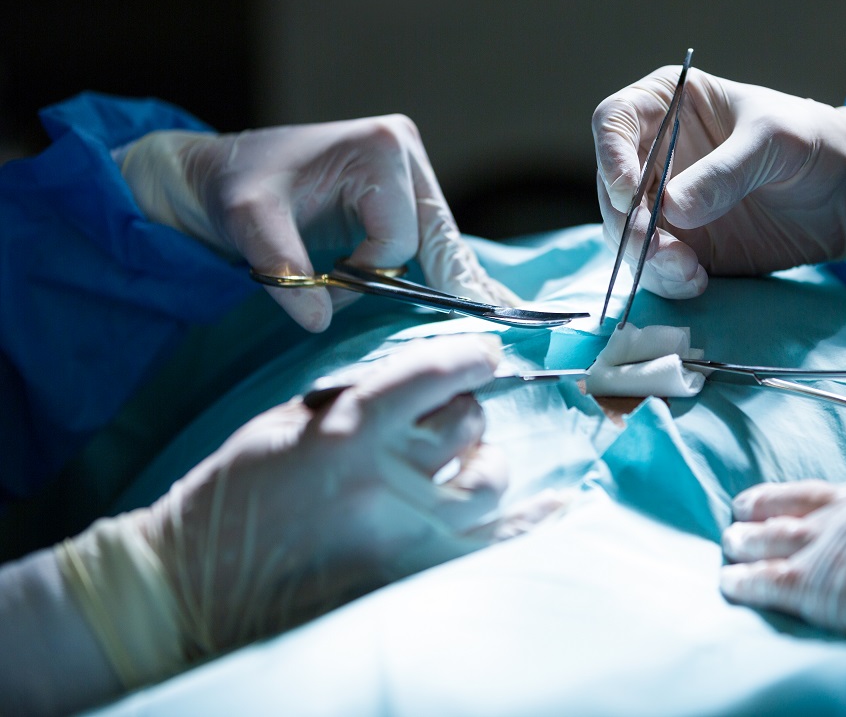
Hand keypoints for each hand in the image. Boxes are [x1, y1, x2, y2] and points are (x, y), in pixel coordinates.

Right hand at [53, 334, 563, 690]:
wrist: (195, 580)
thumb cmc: (238, 492)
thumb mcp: (288, 420)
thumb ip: (358, 397)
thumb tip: (426, 382)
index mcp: (349, 430)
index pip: (433, 376)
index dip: (469, 358)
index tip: (484, 355)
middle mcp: (387, 478)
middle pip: (469, 424)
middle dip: (466, 413)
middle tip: (452, 420)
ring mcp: (407, 533)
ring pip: (488, 479)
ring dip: (483, 462)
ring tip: (467, 465)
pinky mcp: (414, 578)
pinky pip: (495, 545)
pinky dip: (532, 523)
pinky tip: (559, 507)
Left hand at [117, 116, 519, 330]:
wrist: (220, 170)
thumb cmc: (235, 186)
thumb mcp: (248, 222)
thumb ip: (282, 269)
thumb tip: (318, 321)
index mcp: (380, 148)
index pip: (401, 235)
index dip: (371, 273)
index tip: (329, 284)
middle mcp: (405, 149)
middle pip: (439, 236)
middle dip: (440, 281)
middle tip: (480, 334)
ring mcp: (410, 168)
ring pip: (441, 240)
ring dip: (435, 278)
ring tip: (481, 318)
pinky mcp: (406, 188)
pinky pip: (432, 237)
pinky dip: (444, 268)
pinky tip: (478, 295)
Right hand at [593, 67, 845, 297]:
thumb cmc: (812, 140)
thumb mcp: (774, 141)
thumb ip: (726, 172)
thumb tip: (674, 209)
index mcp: (666, 105)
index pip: (613, 122)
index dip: (611, 157)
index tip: (633, 194)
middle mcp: (654, 155)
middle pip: (612, 188)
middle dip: (629, 223)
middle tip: (660, 248)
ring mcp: (665, 205)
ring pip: (626, 234)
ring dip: (646, 259)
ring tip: (687, 271)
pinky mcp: (683, 246)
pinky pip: (656, 267)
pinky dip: (667, 279)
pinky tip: (696, 281)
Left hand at [720, 463, 845, 636]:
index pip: (828, 494)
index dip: (799, 496)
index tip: (781, 495)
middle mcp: (843, 516)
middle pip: (792, 511)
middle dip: (764, 513)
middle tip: (741, 513)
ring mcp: (821, 546)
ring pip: (770, 540)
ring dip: (747, 541)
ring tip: (731, 543)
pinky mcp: (807, 581)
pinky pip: (765, 581)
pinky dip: (744, 581)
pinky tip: (730, 583)